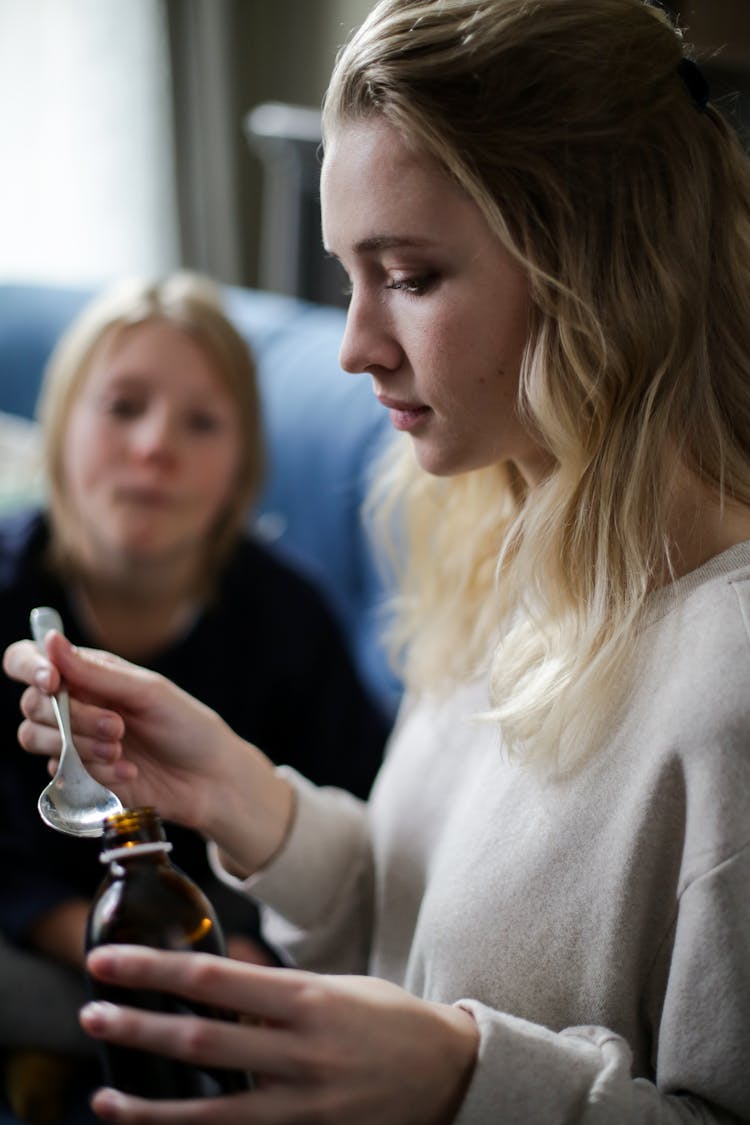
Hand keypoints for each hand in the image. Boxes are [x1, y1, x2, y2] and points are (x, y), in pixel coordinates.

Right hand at [3, 632, 292, 869]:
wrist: (210, 779)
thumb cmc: (187, 726)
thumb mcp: (148, 692)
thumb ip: (96, 672)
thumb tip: (52, 640)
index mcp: (89, 673)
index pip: (29, 660)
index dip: (29, 668)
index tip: (51, 683)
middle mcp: (75, 704)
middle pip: (31, 704)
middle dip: (71, 718)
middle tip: (117, 728)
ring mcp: (74, 741)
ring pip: (34, 738)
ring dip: (77, 746)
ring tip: (120, 750)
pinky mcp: (79, 776)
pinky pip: (59, 773)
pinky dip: (94, 772)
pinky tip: (128, 772)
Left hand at [81, 945, 478, 1124]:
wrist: (449, 1075)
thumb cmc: (388, 1019)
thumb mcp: (335, 986)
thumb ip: (276, 989)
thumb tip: (220, 978)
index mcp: (308, 999)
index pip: (216, 978)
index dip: (157, 969)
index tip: (111, 961)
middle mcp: (301, 1051)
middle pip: (203, 1038)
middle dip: (140, 1025)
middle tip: (90, 1013)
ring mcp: (303, 1103)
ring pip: (210, 1108)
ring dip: (149, 1102)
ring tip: (102, 1094)